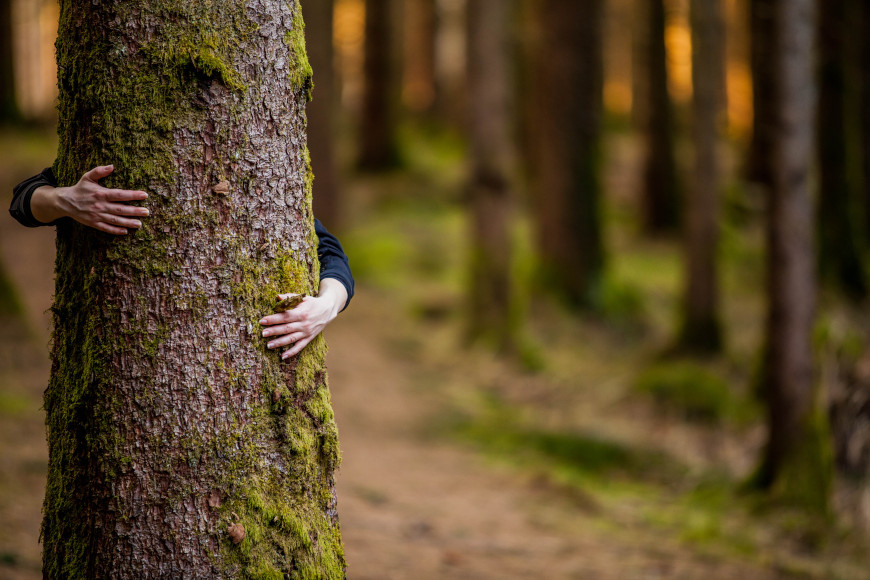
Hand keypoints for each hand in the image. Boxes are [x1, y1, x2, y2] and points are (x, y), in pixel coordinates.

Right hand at [30, 165, 148, 234]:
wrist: (64, 202)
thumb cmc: (80, 188)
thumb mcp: (88, 177)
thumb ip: (99, 171)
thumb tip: (112, 166)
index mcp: (101, 193)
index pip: (120, 194)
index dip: (133, 195)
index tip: (145, 195)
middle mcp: (100, 205)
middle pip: (120, 209)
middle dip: (134, 211)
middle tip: (147, 212)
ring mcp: (97, 215)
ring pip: (115, 220)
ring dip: (128, 222)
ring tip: (140, 224)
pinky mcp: (93, 223)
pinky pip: (106, 228)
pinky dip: (115, 231)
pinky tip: (125, 231)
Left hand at [259, 279, 347, 358]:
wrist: (328, 310)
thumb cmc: (313, 303)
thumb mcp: (303, 298)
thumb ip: (290, 297)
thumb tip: (277, 297)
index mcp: (301, 313)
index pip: (284, 317)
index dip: (273, 319)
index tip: (262, 321)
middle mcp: (303, 324)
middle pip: (286, 328)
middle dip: (273, 331)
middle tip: (263, 333)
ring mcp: (306, 332)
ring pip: (291, 339)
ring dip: (279, 343)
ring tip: (268, 345)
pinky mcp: (309, 338)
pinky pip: (300, 346)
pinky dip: (292, 352)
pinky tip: (283, 356)